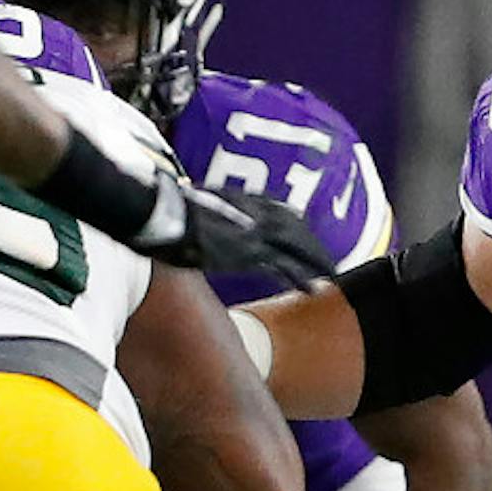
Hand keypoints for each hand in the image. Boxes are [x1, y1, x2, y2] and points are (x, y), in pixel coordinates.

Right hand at [135, 179, 334, 291]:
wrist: (160, 213)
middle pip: (295, 228)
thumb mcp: (190, 208)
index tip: (306, 239)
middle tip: (329, 263)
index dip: (296, 227)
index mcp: (242, 199)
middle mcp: (253, 211)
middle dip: (314, 246)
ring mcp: (253, 230)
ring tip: (331, 276)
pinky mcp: (249, 251)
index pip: (279, 211)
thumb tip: (192, 218)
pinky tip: (313, 291)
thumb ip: (203, 214)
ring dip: (317, 261)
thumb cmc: (166, 211)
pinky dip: (301, 277)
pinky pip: (284, 266)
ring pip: (297, 245)